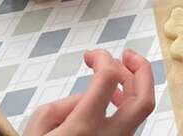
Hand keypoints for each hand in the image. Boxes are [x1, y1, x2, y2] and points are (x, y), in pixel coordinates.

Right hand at [24, 50, 154, 135]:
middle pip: (144, 100)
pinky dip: (126, 106)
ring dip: (134, 87)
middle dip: (142, 70)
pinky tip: (113, 101)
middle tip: (126, 55)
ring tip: (118, 75)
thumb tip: (87, 94)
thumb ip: (64, 104)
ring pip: (140, 113)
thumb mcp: (38, 127)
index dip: (103, 58)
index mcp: (84, 128)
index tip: (90, 56)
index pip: (109, 79)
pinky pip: (130, 126)